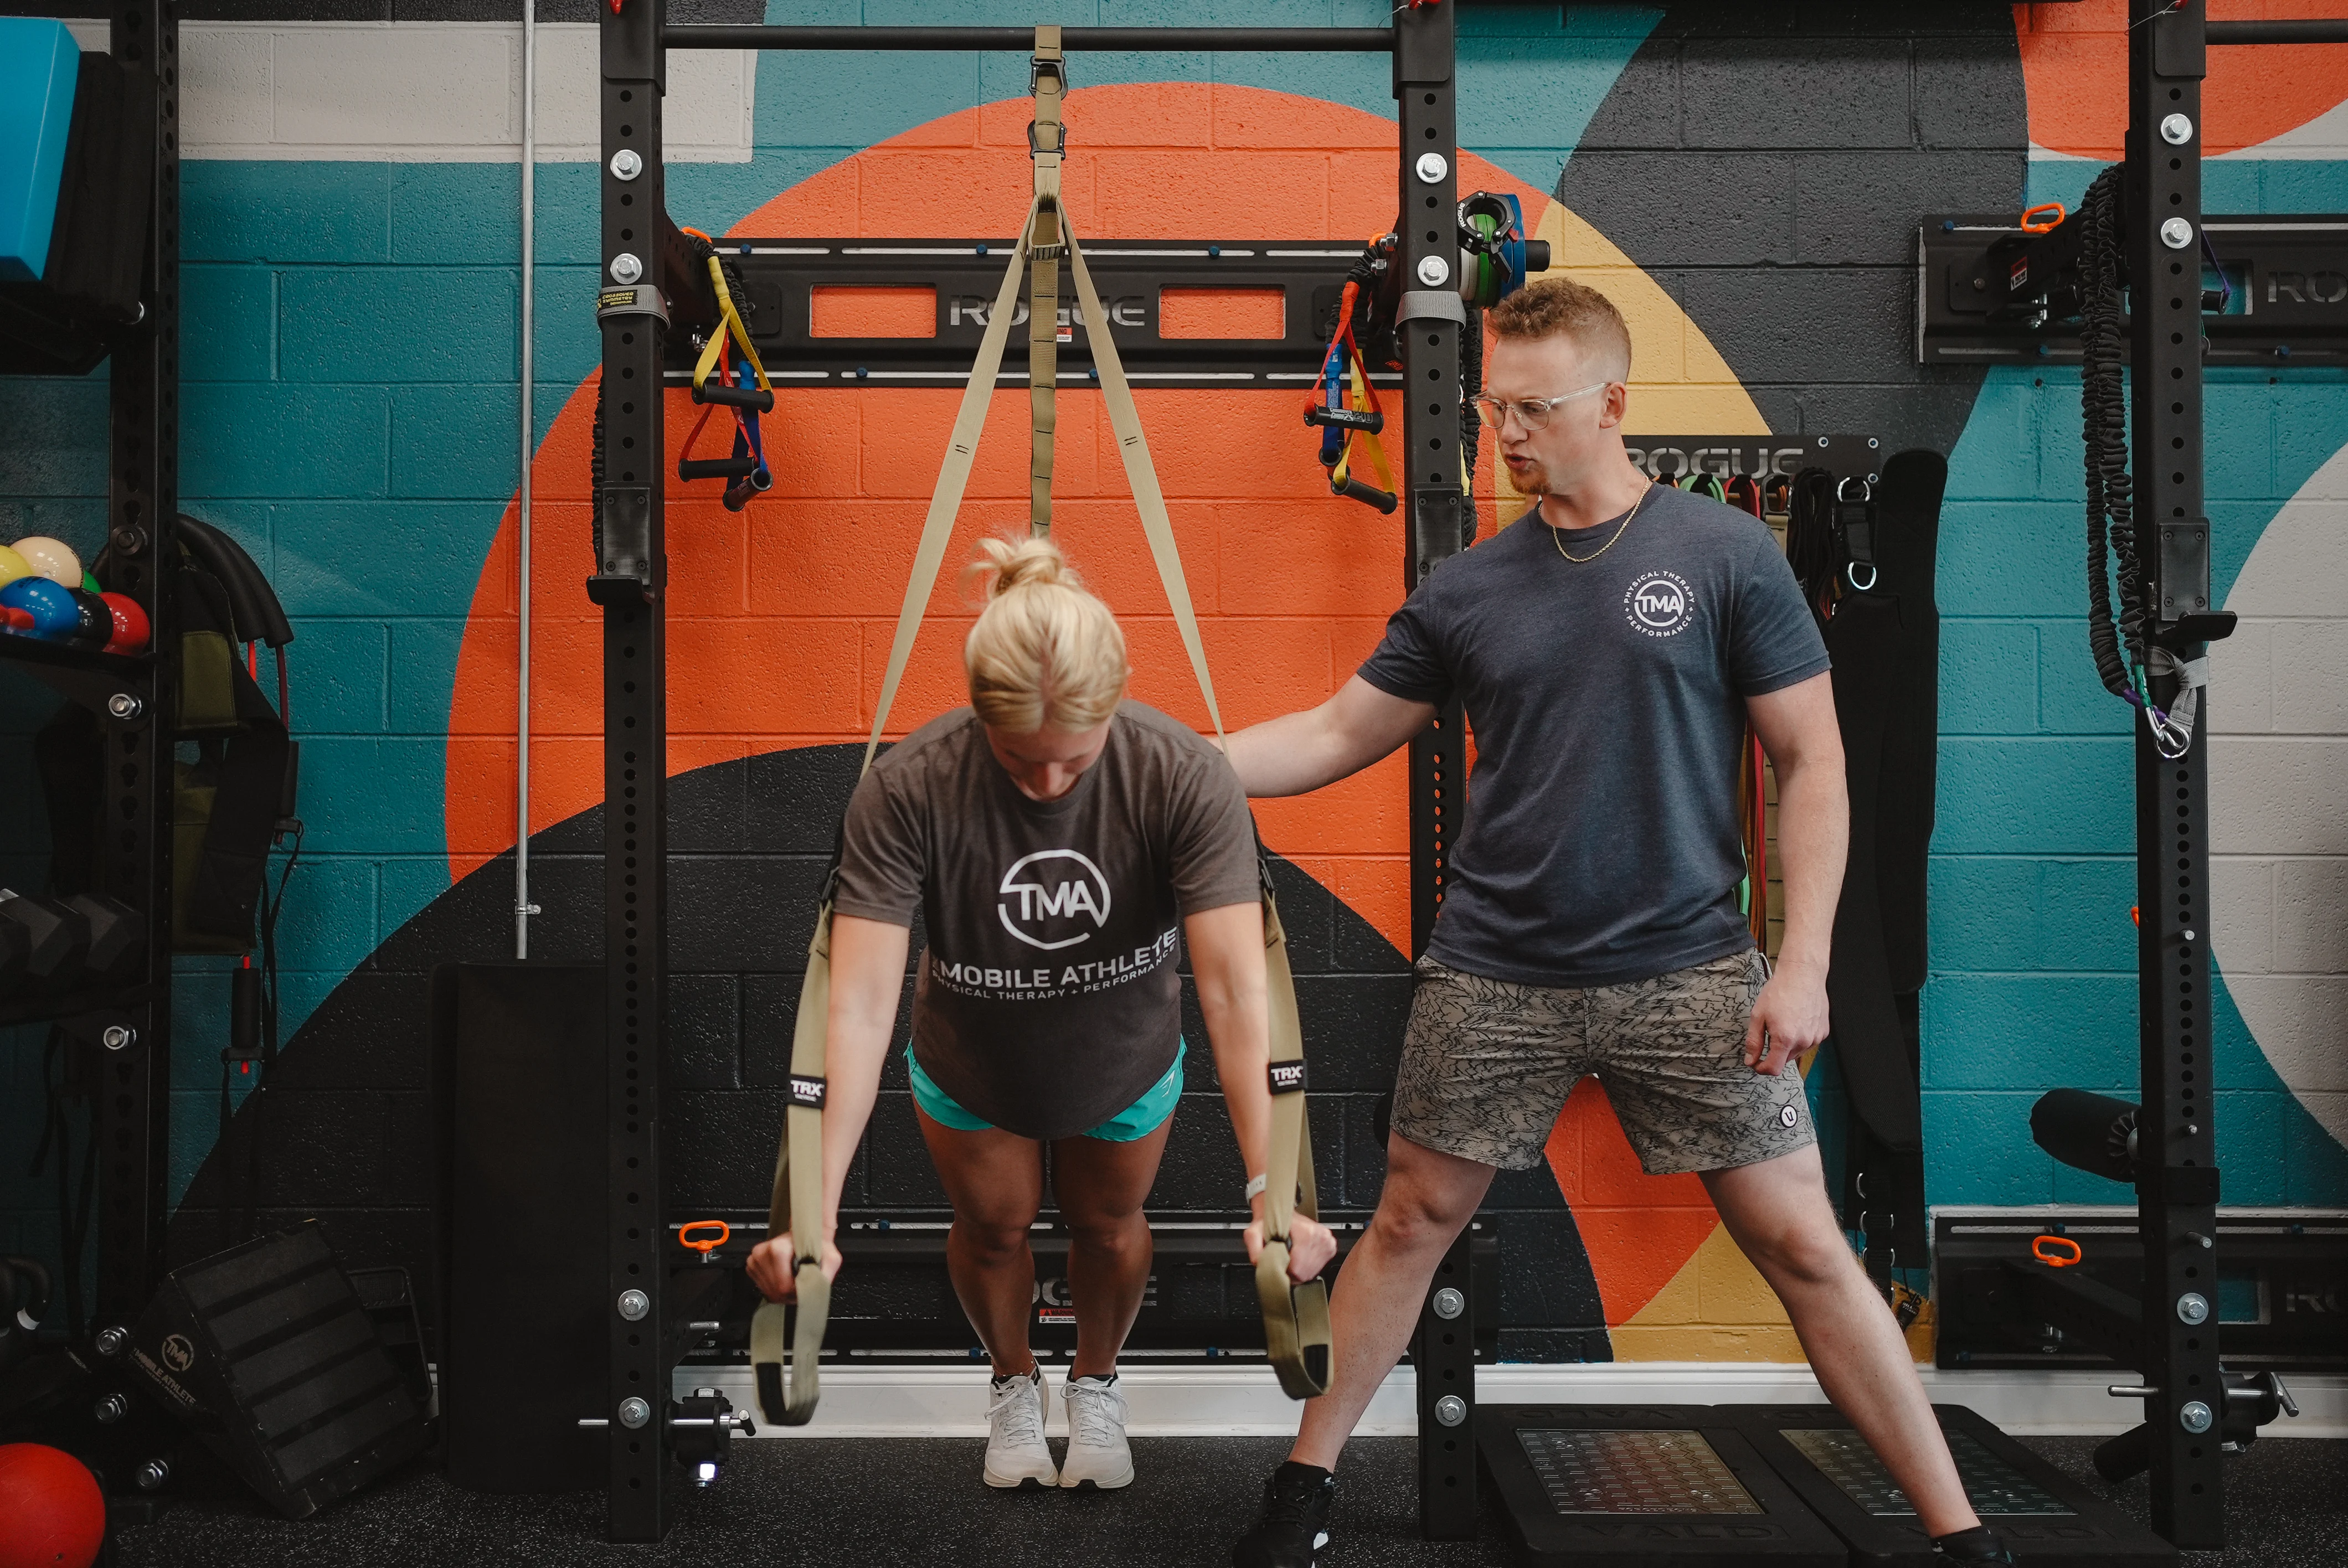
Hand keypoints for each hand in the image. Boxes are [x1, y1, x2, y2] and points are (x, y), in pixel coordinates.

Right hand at [745, 1232, 842, 1302]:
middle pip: (775, 1290)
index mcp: (777, 1249)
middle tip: (800, 1283)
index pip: (783, 1286)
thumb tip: (813, 1293)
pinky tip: (783, 1278)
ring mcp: (754, 1259)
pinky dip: (773, 1287)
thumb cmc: (817, 1245)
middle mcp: (762, 1253)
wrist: (807, 1234)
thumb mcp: (831, 1259)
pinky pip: (762, 1286)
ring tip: (793, 1279)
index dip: (796, 1290)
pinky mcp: (751, 1265)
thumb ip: (824, 1277)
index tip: (804, 1284)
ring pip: (768, 1290)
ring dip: (781, 1291)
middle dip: (789, 1293)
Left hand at [1244, 1211, 1338, 1283]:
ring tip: (1290, 1257)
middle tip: (1283, 1259)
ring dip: (1299, 1270)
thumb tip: (1259, 1262)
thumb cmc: (1270, 1222)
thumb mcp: (1254, 1233)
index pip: (1297, 1269)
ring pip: (1311, 1273)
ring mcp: (1328, 1243)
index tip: (1278, 1262)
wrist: (1281, 1211)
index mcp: (1307, 1233)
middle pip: (1304, 1273)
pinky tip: (1299, 1257)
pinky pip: (1317, 1268)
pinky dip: (1306, 1267)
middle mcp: (1321, 1237)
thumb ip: (1254, 1248)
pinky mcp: (1330, 1247)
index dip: (1284, 1270)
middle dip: (1290, 1271)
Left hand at [1743, 960, 1828, 1075]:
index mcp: (1785, 1039)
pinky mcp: (1823, 1032)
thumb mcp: (1758, 1015)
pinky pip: (1808, 1042)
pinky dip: (1800, 1037)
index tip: (1756, 1063)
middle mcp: (1803, 1041)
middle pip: (1784, 1060)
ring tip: (1784, 1022)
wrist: (1802, 975)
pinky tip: (1795, 1021)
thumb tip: (1750, 1060)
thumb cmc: (1780, 991)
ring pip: (1796, 1052)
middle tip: (1769, 1030)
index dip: (1761, 1068)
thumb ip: (1753, 1041)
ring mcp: (1815, 1038)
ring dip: (1787, 1044)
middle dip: (1774, 1051)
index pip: (1773, 1069)